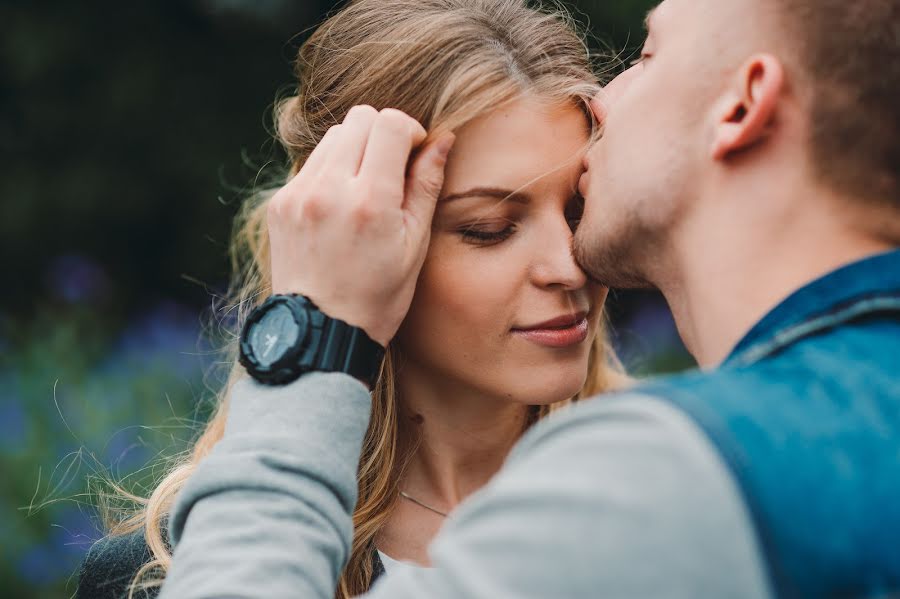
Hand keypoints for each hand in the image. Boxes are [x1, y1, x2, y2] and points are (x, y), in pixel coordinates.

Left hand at [266, 105, 454, 345]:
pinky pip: (311, 164)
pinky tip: (340, 206)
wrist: (321, 332)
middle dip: (383, 134)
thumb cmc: (378, 296)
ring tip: (365, 189)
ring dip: (355, 150)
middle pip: (360, 119)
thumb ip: (426, 185)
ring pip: (333, 136)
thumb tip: (442, 139)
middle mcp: (329, 190)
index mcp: (370, 202)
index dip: (410, 131)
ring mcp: (298, 195)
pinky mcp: (280, 203)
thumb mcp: (415, 246)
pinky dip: (331, 171)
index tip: (415, 155)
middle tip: (392, 170)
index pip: (390, 123)